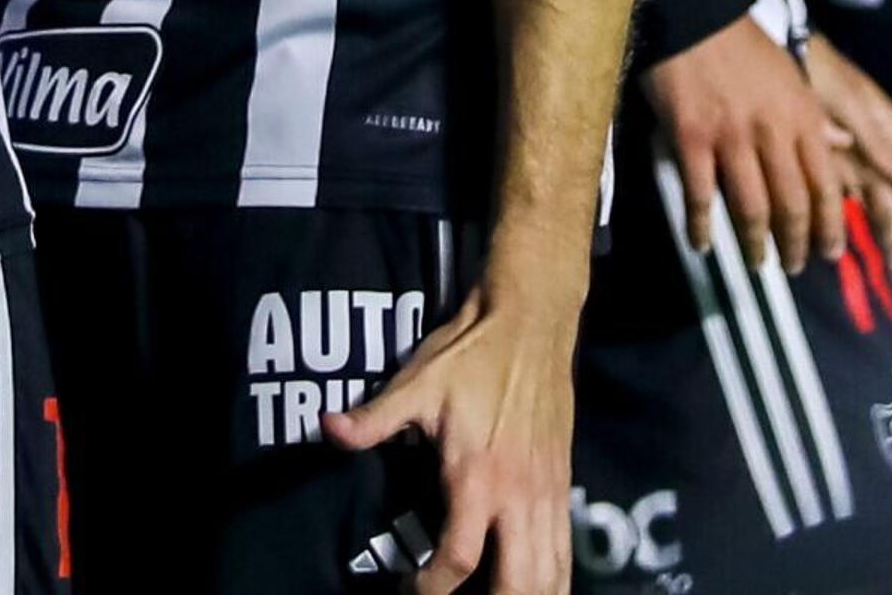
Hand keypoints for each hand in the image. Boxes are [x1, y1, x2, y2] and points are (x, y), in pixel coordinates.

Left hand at [329, 283, 576, 594]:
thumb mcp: (415, 384)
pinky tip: (534, 587)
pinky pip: (565, 551)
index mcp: (477, 476)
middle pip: (520, 583)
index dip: (432, 588)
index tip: (409, 589)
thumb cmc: (470, 354)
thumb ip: (374, 419)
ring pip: (551, 574)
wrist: (532, 323)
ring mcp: (547, 494)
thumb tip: (327, 428)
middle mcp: (518, 495)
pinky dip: (553, 579)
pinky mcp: (563, 486)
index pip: (459, 558)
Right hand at [640, 16, 845, 276]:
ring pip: (752, 207)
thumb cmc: (742, 45)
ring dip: (757, 243)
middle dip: (798, 242)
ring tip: (759, 262)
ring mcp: (730, 137)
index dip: (829, 225)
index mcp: (801, 117)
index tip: (830, 251)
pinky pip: (701, 194)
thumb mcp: (789, 77)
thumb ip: (811, 116)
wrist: (693, 15)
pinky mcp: (691, 138)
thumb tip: (841, 143)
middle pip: (793, 204)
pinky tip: (703, 245)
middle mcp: (772, 132)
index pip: (825, 185)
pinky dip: (703, 226)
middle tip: (796, 265)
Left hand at [804, 29, 891, 283]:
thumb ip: (880, 142)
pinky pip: (834, 198)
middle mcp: (874, 153)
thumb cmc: (823, 72)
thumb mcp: (853, 105)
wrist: (780, 50)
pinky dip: (836, 221)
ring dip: (868, 236)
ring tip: (869, 268)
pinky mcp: (820, 160)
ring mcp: (848, 158)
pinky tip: (830, 244)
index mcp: (890, 138)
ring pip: (865, 207)